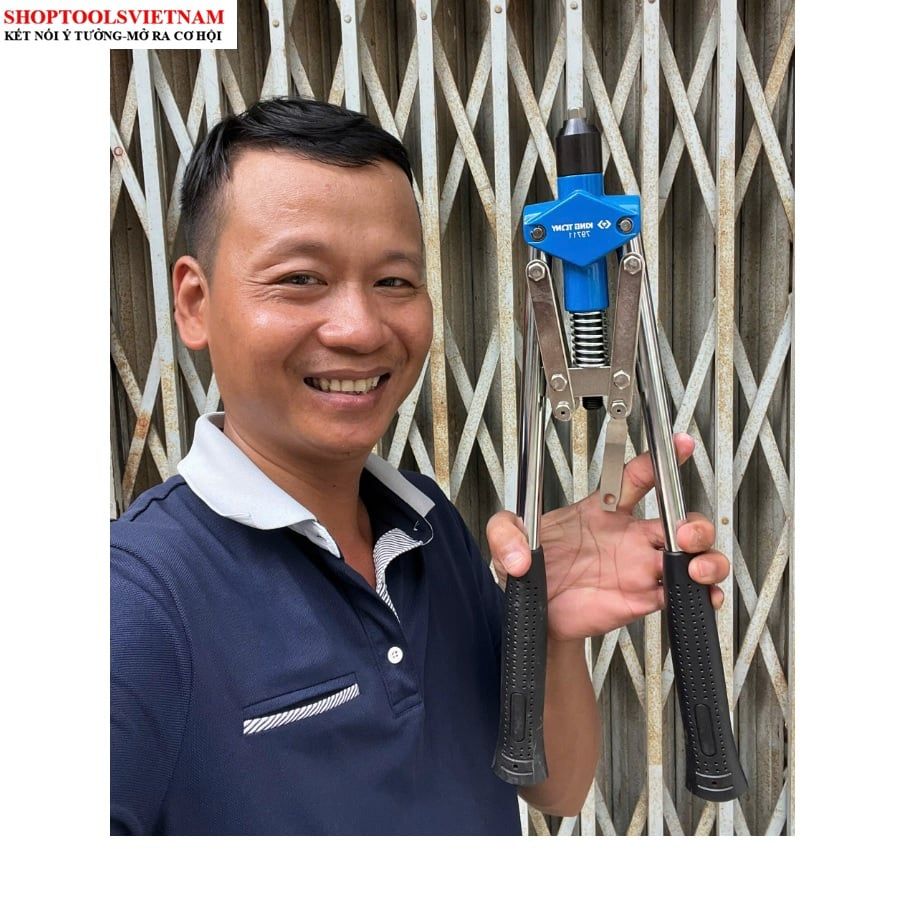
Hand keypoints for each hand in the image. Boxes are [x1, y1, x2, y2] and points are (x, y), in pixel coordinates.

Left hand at [486, 434, 728, 641]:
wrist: (537, 613)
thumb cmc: (531, 568)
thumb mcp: (508, 538)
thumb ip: (505, 533)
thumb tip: (518, 555)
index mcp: (602, 512)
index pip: (636, 477)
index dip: (660, 458)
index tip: (679, 445)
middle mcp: (629, 537)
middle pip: (679, 519)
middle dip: (693, 523)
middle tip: (684, 534)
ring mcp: (640, 568)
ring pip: (691, 555)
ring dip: (705, 559)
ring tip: (695, 568)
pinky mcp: (644, 598)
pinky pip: (681, 594)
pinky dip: (701, 595)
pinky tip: (704, 597)